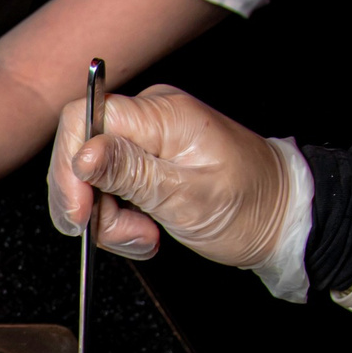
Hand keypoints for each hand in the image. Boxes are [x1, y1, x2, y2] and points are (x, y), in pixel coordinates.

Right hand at [46, 85, 295, 268]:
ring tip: (144, 237)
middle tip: (123, 234)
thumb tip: (82, 154)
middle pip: (81, 151)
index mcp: (162, 114)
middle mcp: (150, 118)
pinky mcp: (146, 162)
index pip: (82, 118)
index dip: (69, 167)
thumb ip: (130, 171)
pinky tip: (145, 231)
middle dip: (91, 203)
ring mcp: (147, 140)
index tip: (81, 212)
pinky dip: (118, 218)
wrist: (282, 218)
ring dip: (107, 218)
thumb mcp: (187, 196)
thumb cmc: (250, 206)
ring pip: (91, 177)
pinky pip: (109, 187)